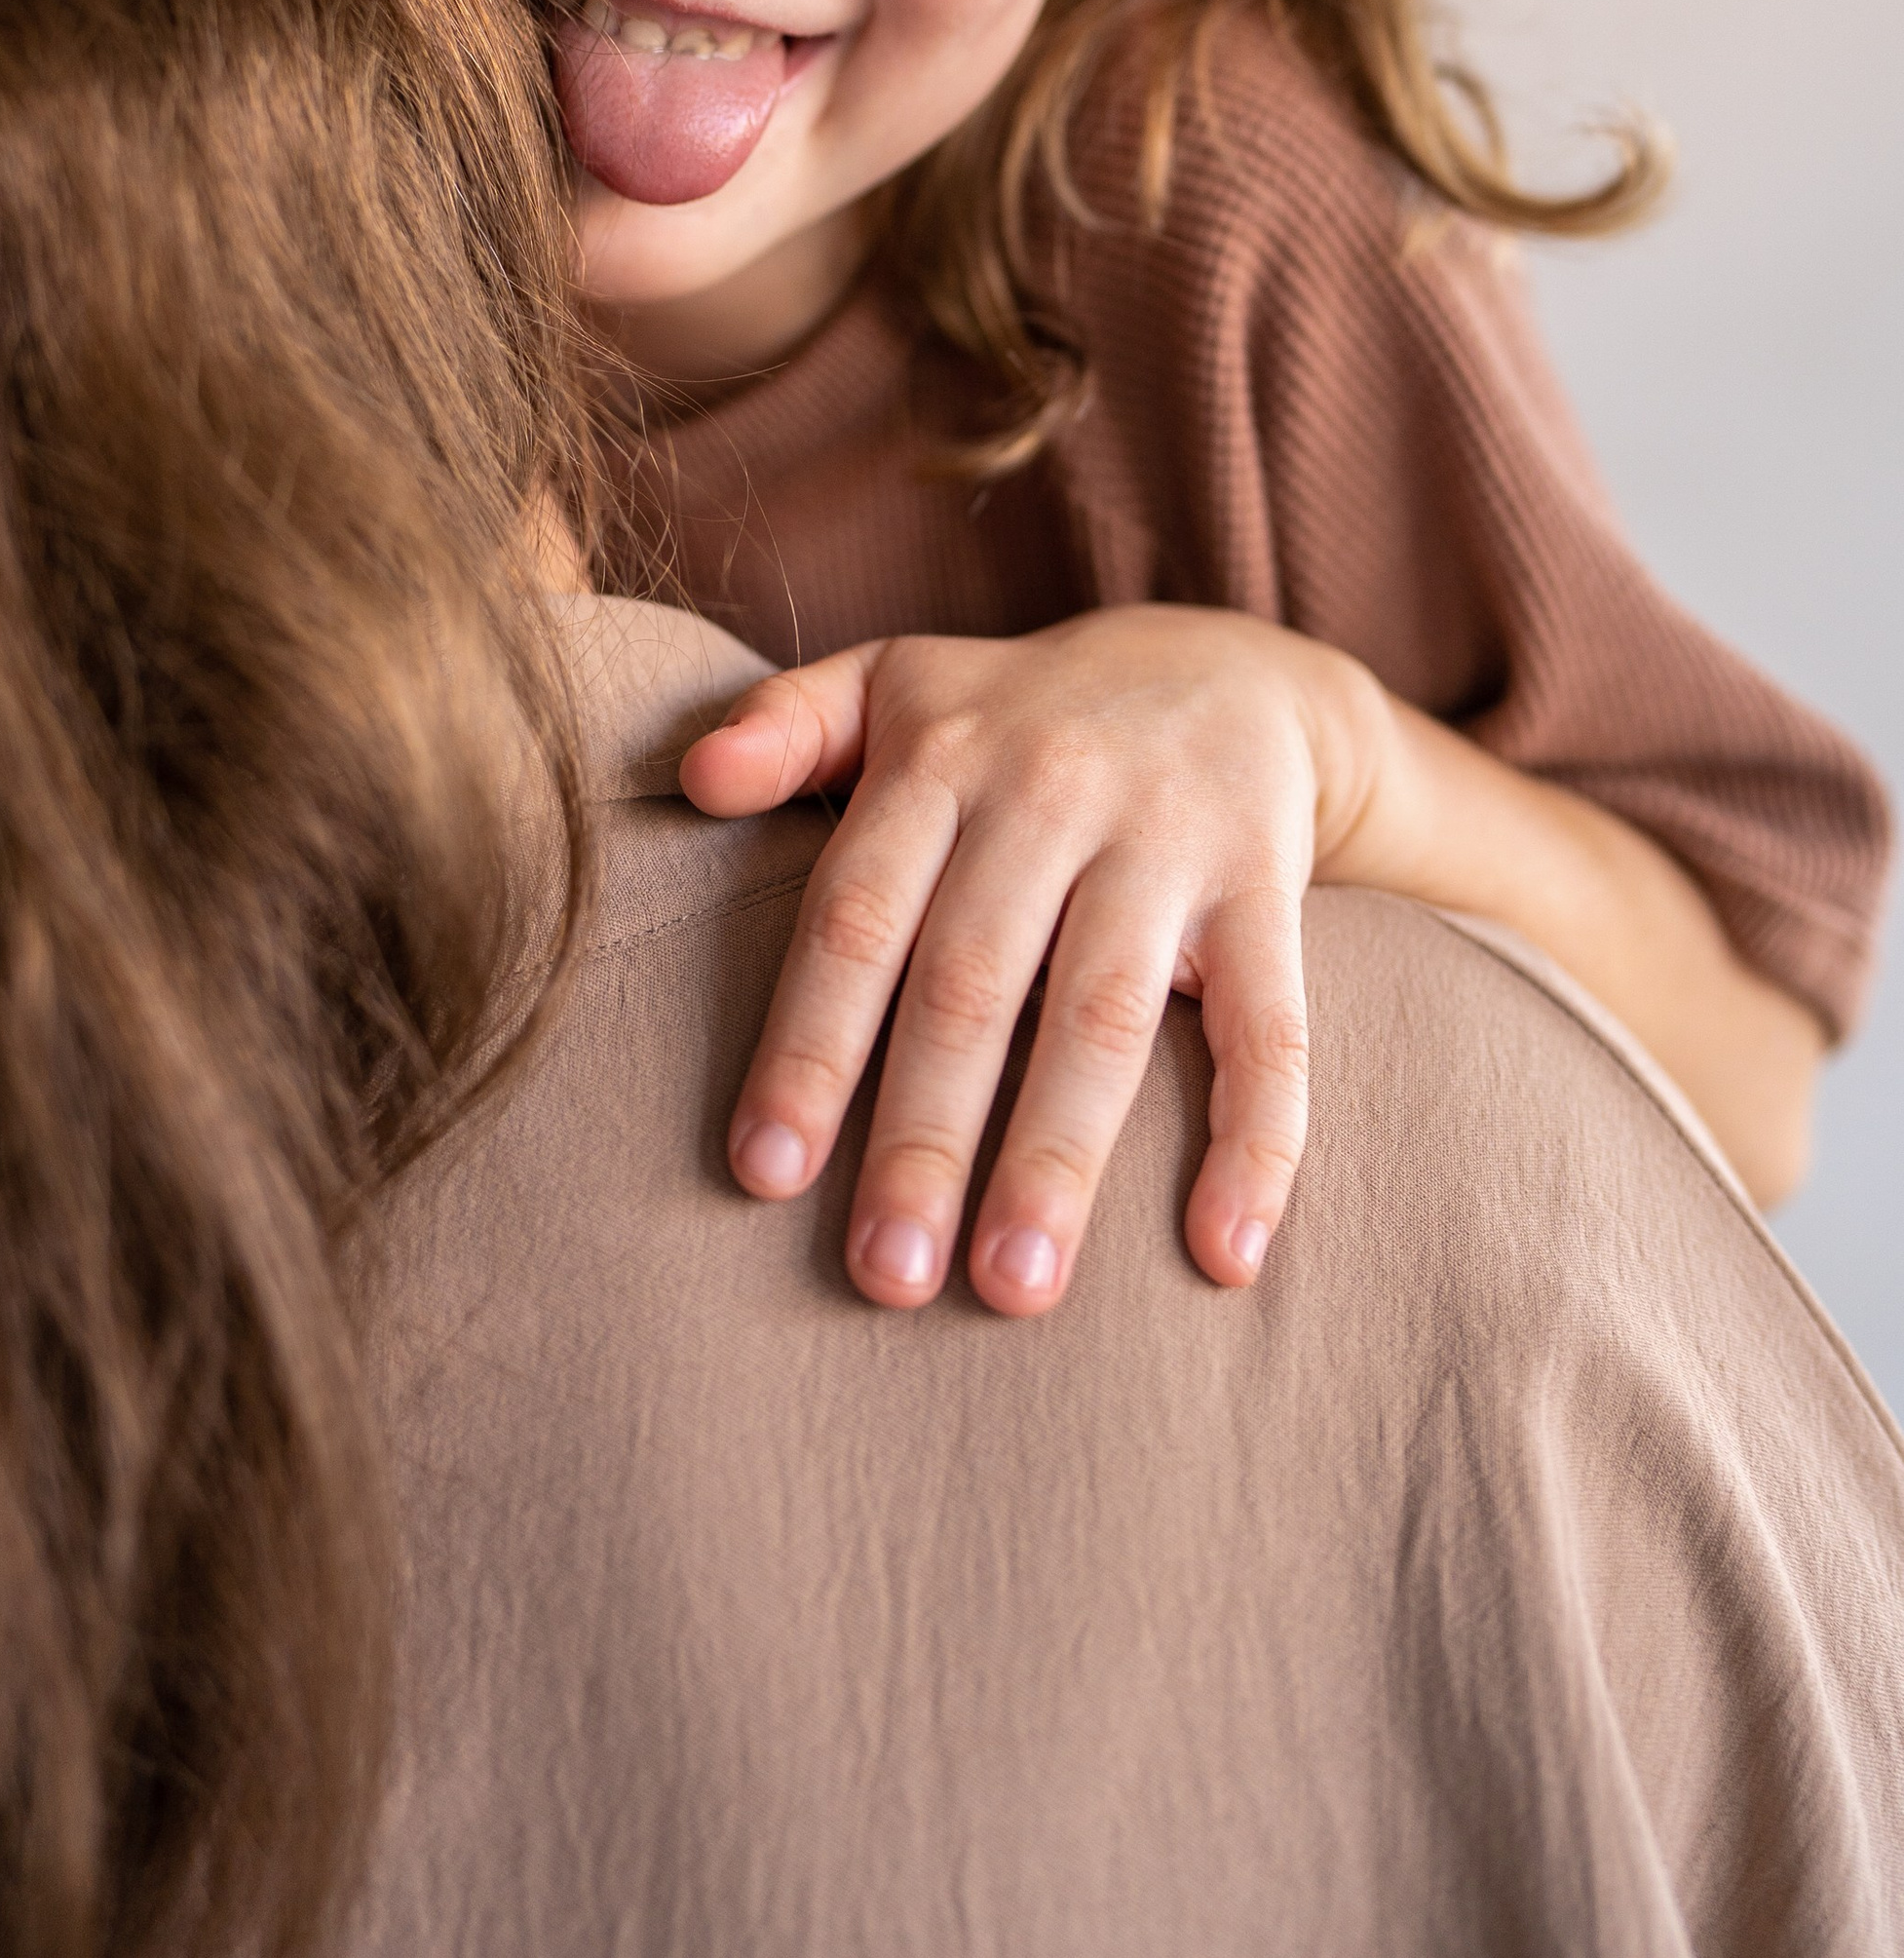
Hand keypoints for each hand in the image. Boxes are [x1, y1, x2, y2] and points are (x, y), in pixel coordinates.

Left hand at [679, 608, 1386, 1315]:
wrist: (1228, 668)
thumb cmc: (1019, 712)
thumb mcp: (893, 681)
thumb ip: (784, 723)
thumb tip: (690, 779)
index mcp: (942, 761)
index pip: (858, 917)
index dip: (810, 1045)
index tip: (762, 1173)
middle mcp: (1050, 794)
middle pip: (974, 984)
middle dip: (924, 1136)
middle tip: (884, 1274)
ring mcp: (1165, 844)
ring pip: (1105, 1018)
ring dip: (1058, 1158)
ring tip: (1015, 1288)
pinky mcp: (1266, 892)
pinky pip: (1267, 1029)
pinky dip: (1255, 1144)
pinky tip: (1223, 1258)